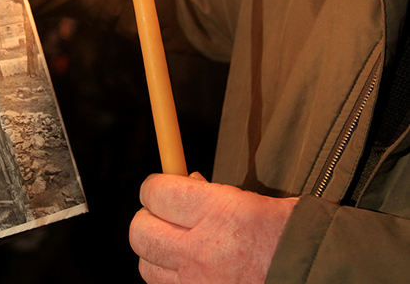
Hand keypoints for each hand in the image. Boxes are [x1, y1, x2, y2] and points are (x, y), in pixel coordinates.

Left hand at [129, 173, 297, 283]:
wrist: (315, 276)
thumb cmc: (290, 235)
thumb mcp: (254, 200)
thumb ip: (212, 192)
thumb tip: (183, 182)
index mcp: (219, 212)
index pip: (155, 192)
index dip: (155, 186)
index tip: (163, 186)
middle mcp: (202, 249)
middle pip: (140, 230)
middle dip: (147, 218)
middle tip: (165, 215)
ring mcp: (197, 282)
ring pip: (145, 264)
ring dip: (155, 251)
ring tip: (176, 244)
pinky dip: (167, 276)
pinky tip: (187, 267)